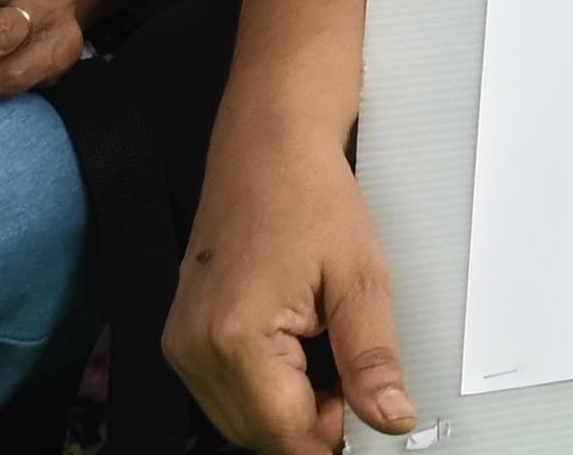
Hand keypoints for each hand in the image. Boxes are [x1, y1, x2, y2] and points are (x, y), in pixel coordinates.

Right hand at [167, 105, 413, 451]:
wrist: (268, 145)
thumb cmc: (312, 196)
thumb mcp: (361, 279)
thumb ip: (373, 359)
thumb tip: (391, 420)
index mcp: (233, 340)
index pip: (284, 433)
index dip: (335, 433)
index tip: (373, 418)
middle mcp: (193, 351)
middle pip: (258, 433)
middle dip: (313, 420)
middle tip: (357, 377)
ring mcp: (181, 345)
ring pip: (240, 416)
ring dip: (289, 405)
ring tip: (328, 350)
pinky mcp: (183, 336)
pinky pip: (225, 390)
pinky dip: (266, 386)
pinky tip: (299, 348)